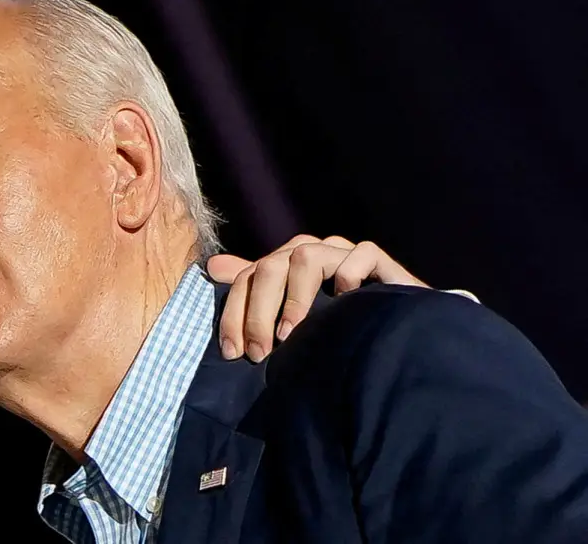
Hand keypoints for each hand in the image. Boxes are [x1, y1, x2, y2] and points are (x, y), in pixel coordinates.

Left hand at [207, 234, 426, 361]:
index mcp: (286, 264)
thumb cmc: (338, 327)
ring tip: (290, 335)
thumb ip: (254, 293)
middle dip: (258, 313)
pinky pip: (360, 253)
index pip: (249, 278)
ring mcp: (344, 252)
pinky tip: (348, 300)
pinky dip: (350, 274)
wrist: (396, 335)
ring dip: (294, 299)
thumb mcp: (291, 318)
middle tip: (259, 354)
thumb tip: (212, 267)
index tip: (234, 353)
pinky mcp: (378, 258)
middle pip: (270, 267)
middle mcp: (313, 252)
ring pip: (306, 256)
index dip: (236, 314)